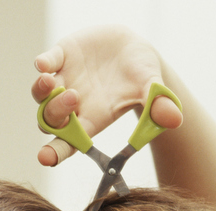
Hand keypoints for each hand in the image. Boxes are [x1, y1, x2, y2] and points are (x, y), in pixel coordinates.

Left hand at [31, 25, 182, 165]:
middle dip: (55, 113)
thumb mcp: (152, 89)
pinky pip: (45, 62)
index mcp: (92, 120)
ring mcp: (64, 79)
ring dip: (42, 91)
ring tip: (51, 81)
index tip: (45, 158)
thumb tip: (174, 119)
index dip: (55, 152)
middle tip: (73, 98)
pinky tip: (45, 64)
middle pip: (50, 120)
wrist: (134, 48)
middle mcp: (73, 105)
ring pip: (40, 94)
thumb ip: (159, 105)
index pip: (68, 144)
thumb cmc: (142, 75)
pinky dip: (42, 64)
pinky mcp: (61, 55)